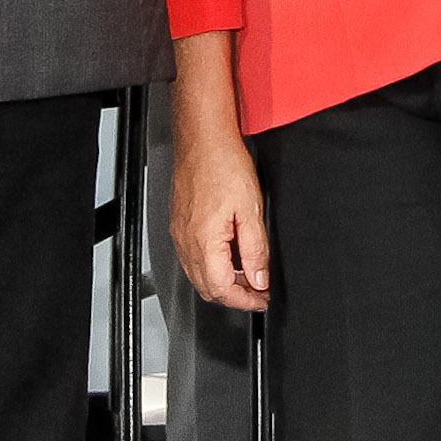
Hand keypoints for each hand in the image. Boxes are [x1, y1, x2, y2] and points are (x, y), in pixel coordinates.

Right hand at [173, 117, 272, 313]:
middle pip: (207, 288)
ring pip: (198, 276)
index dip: (244, 301)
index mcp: (204, 241)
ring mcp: (180, 234)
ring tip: (248, 275)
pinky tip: (230, 256)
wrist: (203, 140)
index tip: (261, 300)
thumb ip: (255, 250)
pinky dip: (212, 267)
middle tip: (258, 291)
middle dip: (234, 296)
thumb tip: (259, 279)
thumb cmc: (224, 165)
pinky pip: (193, 259)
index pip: (221, 290)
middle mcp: (187, 242)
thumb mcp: (251, 210)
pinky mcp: (180, 225)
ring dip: (223, 282)